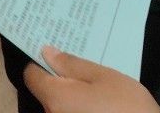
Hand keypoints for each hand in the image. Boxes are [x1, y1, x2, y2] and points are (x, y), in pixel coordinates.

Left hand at [24, 48, 159, 112]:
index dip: (41, 61)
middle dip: (60, 77)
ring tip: (94, 82)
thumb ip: (72, 65)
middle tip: (81, 63)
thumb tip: (47, 53)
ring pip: (60, 105)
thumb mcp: (104, 77)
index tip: (54, 51)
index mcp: (55, 98)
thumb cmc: (128, 107)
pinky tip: (99, 102)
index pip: (32, 75)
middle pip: (46, 91)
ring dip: (72, 94)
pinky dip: (79, 108)